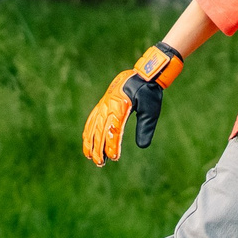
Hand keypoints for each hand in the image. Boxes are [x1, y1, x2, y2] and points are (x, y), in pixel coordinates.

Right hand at [83, 43, 185, 165]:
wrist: (143, 74)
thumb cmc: (148, 92)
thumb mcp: (151, 109)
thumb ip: (145, 127)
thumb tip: (142, 146)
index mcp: (120, 106)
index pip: (113, 130)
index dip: (112, 145)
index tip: (114, 157)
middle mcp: (108, 105)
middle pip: (100, 130)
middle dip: (98, 148)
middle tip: (99, 163)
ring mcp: (104, 104)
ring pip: (93, 126)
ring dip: (90, 142)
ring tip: (89, 156)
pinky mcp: (103, 103)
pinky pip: (92, 118)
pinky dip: (88, 130)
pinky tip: (87, 140)